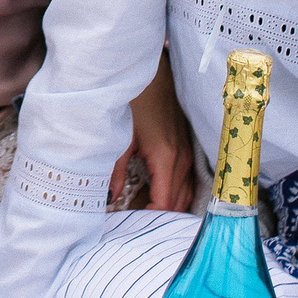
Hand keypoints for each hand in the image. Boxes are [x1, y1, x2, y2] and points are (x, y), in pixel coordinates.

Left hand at [129, 47, 197, 211]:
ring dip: (168, 206)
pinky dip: (174, 193)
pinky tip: (155, 193)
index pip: (165, 203)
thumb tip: (110, 196)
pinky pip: (186, 181)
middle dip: (160, 216)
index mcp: (166, 158)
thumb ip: (115, 170)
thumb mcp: (120, 137)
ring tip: (143, 209)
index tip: (133, 223)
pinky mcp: (186, 149)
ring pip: (185, 194)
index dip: (151, 218)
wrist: (154, 74)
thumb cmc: (136, 101)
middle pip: (178, 203)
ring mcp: (187, 154)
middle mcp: (182, 160)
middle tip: (136, 220)